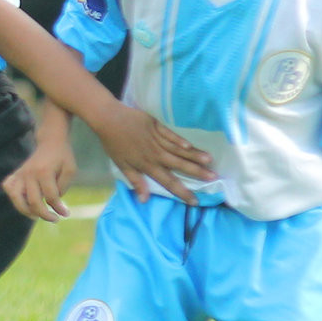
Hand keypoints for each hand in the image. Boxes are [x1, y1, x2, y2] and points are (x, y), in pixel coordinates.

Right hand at [1, 133, 78, 221]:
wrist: (51, 141)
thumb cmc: (62, 157)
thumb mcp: (70, 171)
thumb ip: (62, 189)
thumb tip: (54, 206)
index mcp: (44, 171)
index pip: (51, 197)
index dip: (59, 208)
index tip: (66, 214)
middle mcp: (30, 173)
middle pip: (33, 201)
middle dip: (44, 215)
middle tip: (55, 219)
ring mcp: (21, 173)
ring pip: (16, 197)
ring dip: (25, 210)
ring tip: (36, 215)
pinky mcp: (17, 173)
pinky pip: (8, 187)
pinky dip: (14, 197)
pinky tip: (24, 201)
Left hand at [94, 105, 211, 201]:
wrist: (108, 119)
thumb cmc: (114, 144)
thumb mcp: (122, 166)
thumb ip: (136, 182)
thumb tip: (144, 200)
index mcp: (147, 165)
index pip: (168, 182)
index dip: (182, 192)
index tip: (195, 201)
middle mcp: (154, 154)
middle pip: (179, 165)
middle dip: (197, 172)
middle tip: (213, 178)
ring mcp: (156, 139)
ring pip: (178, 150)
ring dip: (194, 155)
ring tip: (210, 161)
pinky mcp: (156, 125)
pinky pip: (171, 134)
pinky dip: (180, 140)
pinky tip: (191, 145)